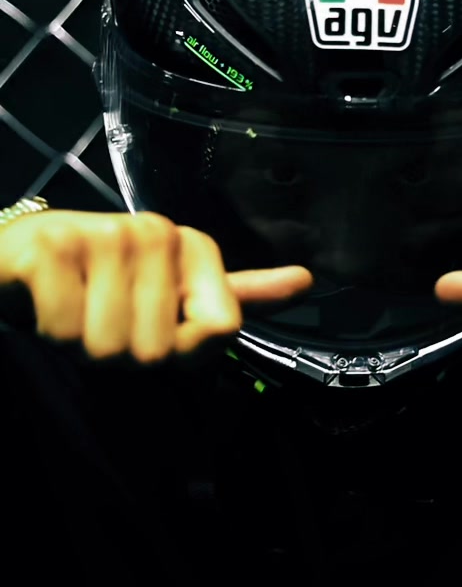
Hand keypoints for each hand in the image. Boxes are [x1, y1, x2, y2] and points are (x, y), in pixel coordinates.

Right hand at [0, 209, 311, 362]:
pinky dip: (50, 331)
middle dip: (124, 354)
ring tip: (74, 312)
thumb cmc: (99, 284)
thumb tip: (308, 282)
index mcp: (193, 246)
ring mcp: (104, 234)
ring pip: (110, 347)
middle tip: (101, 321)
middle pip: (160, 352)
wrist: (17, 261)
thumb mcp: (172, 294)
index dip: (185, 352)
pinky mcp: (52, 245)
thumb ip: (236, 297)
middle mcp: (156, 231)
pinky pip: (66, 329)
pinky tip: (46, 304)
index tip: (154, 327)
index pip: (224, 331)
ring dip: (83, 346)